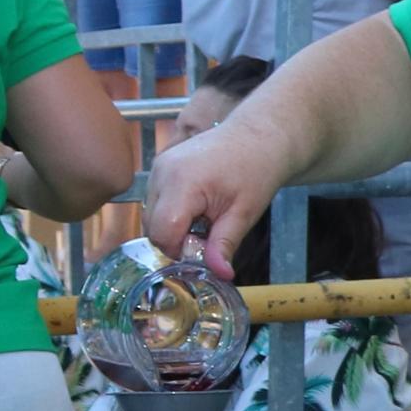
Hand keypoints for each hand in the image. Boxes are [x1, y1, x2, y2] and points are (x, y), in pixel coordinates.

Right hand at [139, 119, 290, 280]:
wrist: (259, 136)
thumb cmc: (256, 170)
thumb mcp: (244, 213)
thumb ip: (225, 244)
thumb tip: (221, 275)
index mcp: (182, 183)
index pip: (161, 234)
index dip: (180, 250)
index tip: (205, 248)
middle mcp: (162, 172)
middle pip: (152, 227)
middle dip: (177, 239)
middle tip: (209, 233)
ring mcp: (158, 166)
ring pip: (151, 216)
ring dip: (174, 226)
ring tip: (206, 216)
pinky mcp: (160, 165)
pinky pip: (156, 200)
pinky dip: (172, 211)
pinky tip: (198, 206)